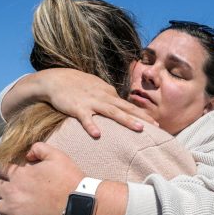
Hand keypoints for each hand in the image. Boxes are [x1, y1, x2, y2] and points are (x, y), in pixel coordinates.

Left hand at [0, 142, 84, 214]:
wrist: (77, 204)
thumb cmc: (69, 180)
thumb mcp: (58, 156)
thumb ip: (40, 149)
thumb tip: (28, 153)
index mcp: (20, 175)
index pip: (3, 169)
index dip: (4, 169)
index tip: (7, 171)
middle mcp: (12, 192)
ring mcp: (13, 210)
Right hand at [3, 68, 156, 137]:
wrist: (56, 79)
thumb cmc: (78, 85)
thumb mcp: (98, 89)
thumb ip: (110, 97)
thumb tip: (121, 104)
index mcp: (110, 94)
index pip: (129, 106)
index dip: (143, 114)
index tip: (156, 124)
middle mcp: (104, 97)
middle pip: (126, 108)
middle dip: (143, 117)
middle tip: (157, 126)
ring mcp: (91, 102)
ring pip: (112, 112)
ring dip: (126, 120)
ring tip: (139, 128)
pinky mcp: (77, 108)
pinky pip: (85, 118)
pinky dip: (91, 125)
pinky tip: (97, 135)